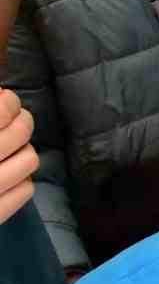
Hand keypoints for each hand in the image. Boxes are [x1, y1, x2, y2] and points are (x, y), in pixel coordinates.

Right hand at [0, 89, 38, 224]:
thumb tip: (4, 94)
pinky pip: (26, 189)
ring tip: (8, 147)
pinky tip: (7, 173)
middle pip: (22, 131)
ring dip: (22, 150)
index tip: (6, 99)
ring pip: (30, 159)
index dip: (8, 101)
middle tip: (13, 118)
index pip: (3, 109)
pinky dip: (21, 178)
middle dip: (20, 121)